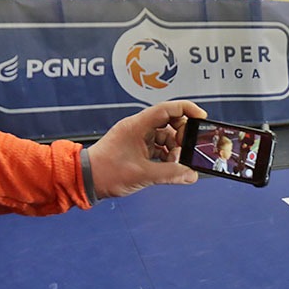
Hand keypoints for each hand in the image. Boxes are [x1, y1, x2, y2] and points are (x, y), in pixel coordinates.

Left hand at [87, 100, 207, 198]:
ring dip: (175, 149)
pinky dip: (167, 156)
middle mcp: (139, 128)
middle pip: (170, 122)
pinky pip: (159, 147)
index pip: (168, 109)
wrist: (85, 180)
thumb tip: (191, 174)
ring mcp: (138, 138)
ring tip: (176, 164)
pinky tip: (169, 167)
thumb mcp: (143, 174)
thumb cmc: (105, 173)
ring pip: (166, 136)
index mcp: (137, 126)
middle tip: (187, 150)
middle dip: (182, 136)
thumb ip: (170, 174)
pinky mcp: (137, 148)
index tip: (202, 118)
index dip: (187, 110)